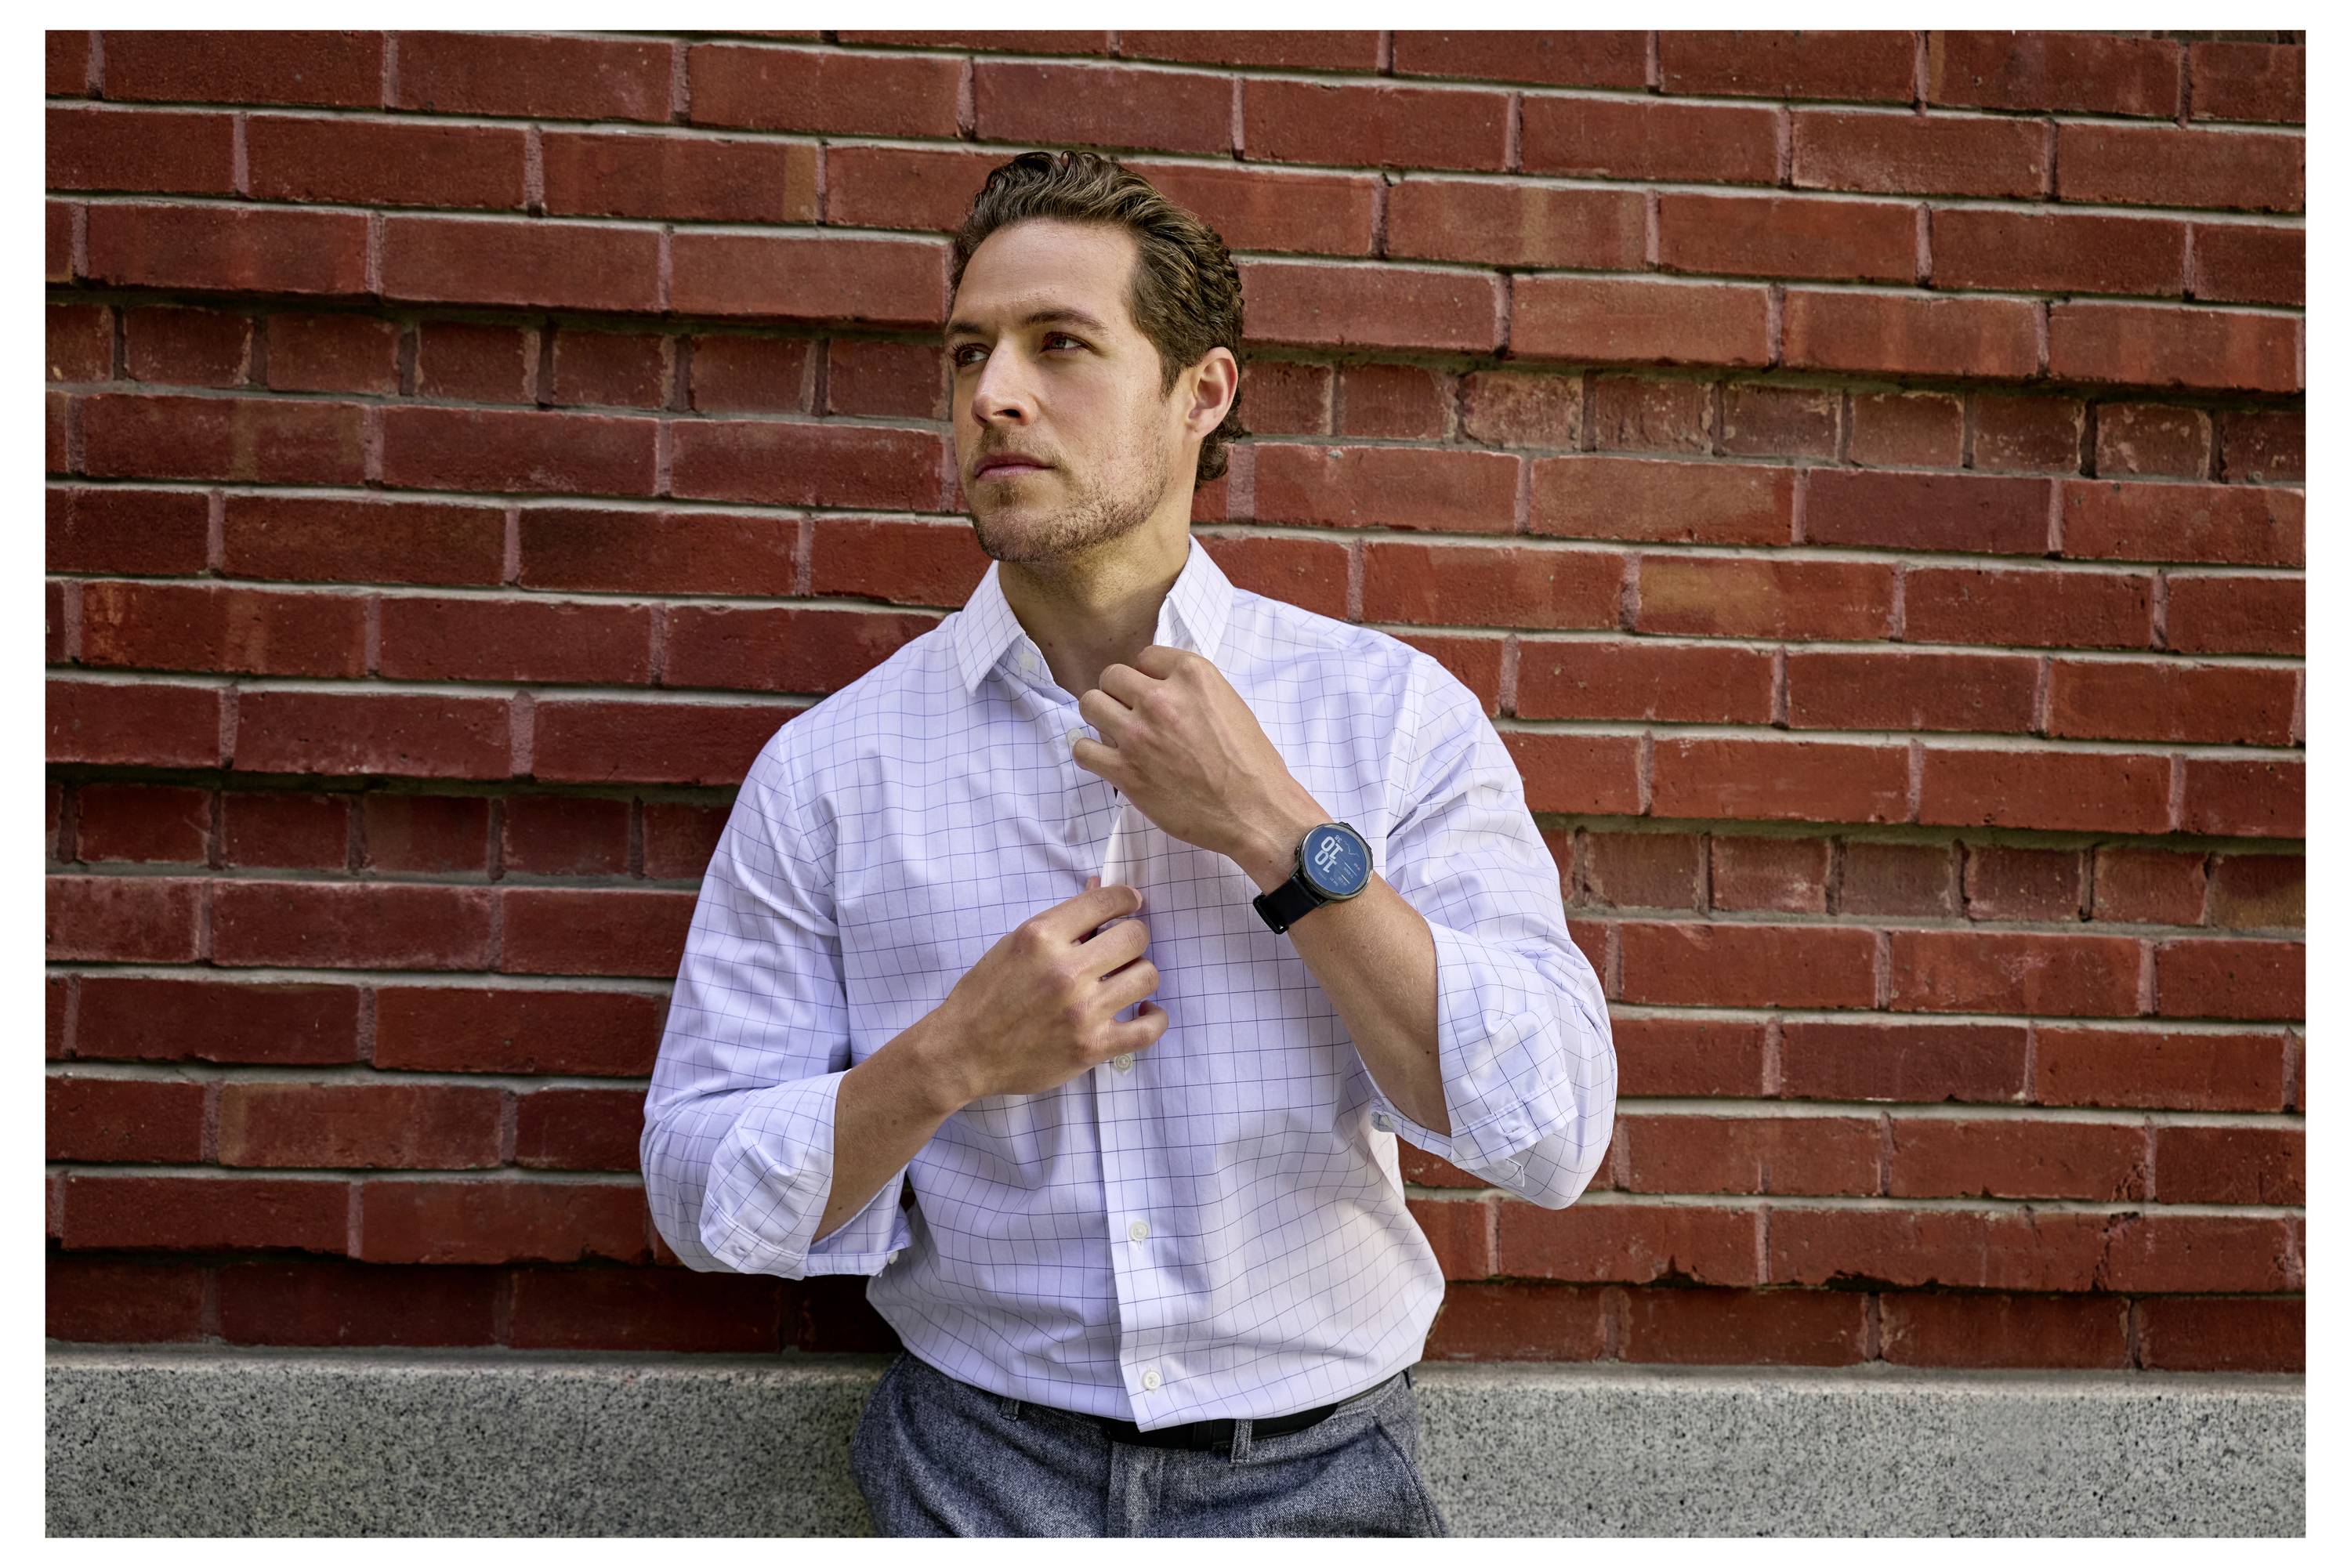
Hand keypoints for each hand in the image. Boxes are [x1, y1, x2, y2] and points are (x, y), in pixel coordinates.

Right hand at [928, 875, 1168, 1104]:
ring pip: (1147, 976)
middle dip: (1132, 938)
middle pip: (1136, 936)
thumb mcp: (1015, 944)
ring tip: (1123, 982)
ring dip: (1139, 976)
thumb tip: (1098, 885)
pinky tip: (1142, 1011)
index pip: (1108, 900)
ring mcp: (1082, 1011)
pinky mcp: (1092, 1047)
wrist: (963, 1051)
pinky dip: (1154, 1018)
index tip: (1129, 905)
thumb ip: (1062, 920)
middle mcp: (1065, 970)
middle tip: (1121, 950)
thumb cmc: (986, 994)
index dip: (1127, 899)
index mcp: (1042, 936)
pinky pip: (1149, 1029)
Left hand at [1073, 644, 1322, 872]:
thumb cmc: (1250, 763)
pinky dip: (1090, 753)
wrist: (1255, 811)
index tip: (1153, 694)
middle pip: (1111, 676)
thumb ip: (1192, 690)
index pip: (1145, 657)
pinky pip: (1083, 750)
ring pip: (1090, 705)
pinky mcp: (1125, 772)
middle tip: (1131, 714)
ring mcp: (1138, 735)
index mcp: (1192, 675)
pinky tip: (1106, 759)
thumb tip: (1161, 690)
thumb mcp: (1229, 704)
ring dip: (1100, 717)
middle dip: (1119, 693)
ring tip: (1116, 734)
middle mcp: (1160, 698)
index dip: (1146, 676)